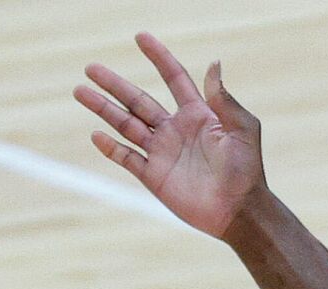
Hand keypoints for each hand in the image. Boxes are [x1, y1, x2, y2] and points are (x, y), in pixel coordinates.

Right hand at [75, 33, 264, 237]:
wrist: (239, 210)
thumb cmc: (246, 170)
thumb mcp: (242, 129)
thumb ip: (225, 100)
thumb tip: (214, 63)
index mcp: (197, 114)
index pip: (173, 78)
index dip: (158, 57)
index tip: (140, 37)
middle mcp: (175, 130)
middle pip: (138, 100)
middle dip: (114, 84)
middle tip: (90, 68)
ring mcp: (162, 152)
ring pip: (126, 125)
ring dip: (103, 109)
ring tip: (80, 91)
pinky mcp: (154, 176)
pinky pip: (128, 158)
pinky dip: (111, 148)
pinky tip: (96, 134)